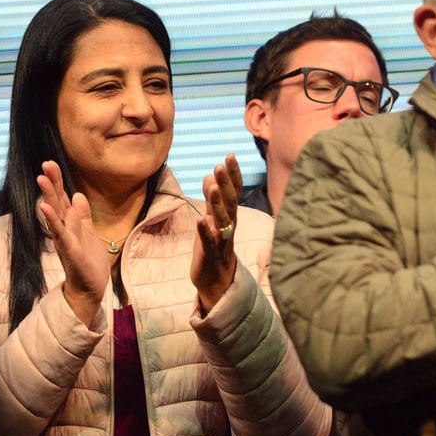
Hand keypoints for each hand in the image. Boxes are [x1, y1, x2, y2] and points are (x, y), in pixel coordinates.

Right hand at [36, 161, 108, 327]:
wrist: (90, 287)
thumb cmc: (88, 261)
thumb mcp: (88, 232)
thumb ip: (82, 215)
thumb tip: (78, 195)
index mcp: (70, 224)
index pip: (62, 199)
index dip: (58, 182)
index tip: (52, 164)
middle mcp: (64, 229)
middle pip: (56, 202)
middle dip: (52, 183)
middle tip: (45, 164)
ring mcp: (65, 239)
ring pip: (55, 215)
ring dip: (49, 196)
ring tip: (42, 179)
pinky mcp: (69, 250)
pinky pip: (60, 233)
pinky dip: (53, 220)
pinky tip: (45, 208)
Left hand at [192, 154, 242, 313]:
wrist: (217, 280)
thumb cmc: (214, 245)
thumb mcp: (213, 218)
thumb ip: (212, 197)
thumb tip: (211, 173)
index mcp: (230, 215)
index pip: (234, 191)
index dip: (233, 174)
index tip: (230, 155)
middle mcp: (229, 225)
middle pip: (230, 201)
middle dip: (226, 183)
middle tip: (221, 164)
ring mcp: (221, 239)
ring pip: (221, 219)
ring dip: (217, 203)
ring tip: (212, 186)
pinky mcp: (210, 254)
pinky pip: (209, 241)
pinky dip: (205, 230)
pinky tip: (201, 220)